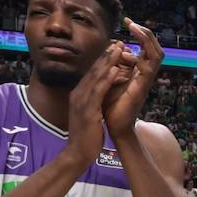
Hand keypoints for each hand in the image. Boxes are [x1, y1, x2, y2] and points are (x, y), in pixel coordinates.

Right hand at [65, 43, 126, 164]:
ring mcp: (81, 102)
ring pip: (96, 77)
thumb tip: (100, 94)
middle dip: (107, 56)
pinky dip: (107, 80)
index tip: (114, 49)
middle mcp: (78, 94)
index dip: (103, 60)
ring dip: (108, 62)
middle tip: (119, 42)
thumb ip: (93, 102)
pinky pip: (99, 92)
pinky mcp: (88, 111)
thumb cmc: (86, 136)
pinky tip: (116, 70)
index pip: (92, 73)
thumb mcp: (89, 114)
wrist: (77, 154)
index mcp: (79, 95)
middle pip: (93, 71)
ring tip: (119, 49)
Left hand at [103, 18, 163, 138]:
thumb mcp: (111, 78)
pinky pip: (148, 67)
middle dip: (145, 32)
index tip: (127, 21)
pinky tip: (126, 52)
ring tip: (133, 28)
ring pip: (157, 54)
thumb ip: (114, 64)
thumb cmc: (111, 104)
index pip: (148, 47)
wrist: (115, 126)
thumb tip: (115, 47)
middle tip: (130, 22)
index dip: (140, 34)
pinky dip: (139, 56)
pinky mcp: (143, 87)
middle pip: (156, 47)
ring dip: (146, 39)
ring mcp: (146, 80)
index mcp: (140, 71)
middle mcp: (146, 74)